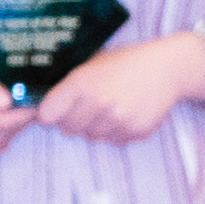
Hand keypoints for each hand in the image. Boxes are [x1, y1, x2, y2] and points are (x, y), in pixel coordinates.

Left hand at [32, 41, 202, 144]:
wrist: (165, 68)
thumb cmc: (124, 63)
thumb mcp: (91, 64)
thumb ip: (68, 85)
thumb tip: (39, 105)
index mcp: (81, 83)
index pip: (47, 115)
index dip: (50, 113)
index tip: (56, 109)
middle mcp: (98, 103)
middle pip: (68, 129)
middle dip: (73, 120)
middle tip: (88, 106)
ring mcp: (118, 119)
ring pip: (91, 136)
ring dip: (95, 126)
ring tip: (110, 106)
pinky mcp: (136, 131)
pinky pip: (114, 140)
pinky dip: (117, 131)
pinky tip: (126, 112)